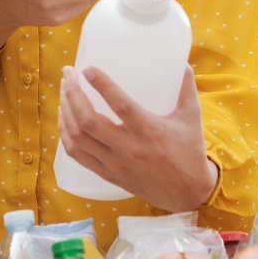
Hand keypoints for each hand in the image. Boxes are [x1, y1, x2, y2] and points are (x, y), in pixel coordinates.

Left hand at [58, 64, 217, 211]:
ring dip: (66, 110)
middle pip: (89, 121)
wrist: (187, 194)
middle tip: (68, 73)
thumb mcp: (193, 118)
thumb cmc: (190, 152)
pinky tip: (65, 117)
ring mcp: (115, 164)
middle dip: (72, 93)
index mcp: (150, 132)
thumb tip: (183, 64)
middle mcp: (129, 149)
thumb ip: (187, 90)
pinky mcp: (108, 174)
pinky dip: (66, 134)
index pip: (121, 106)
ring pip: (78, 137)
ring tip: (64, 89)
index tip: (87, 68)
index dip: (102, 85)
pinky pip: (77, 154)